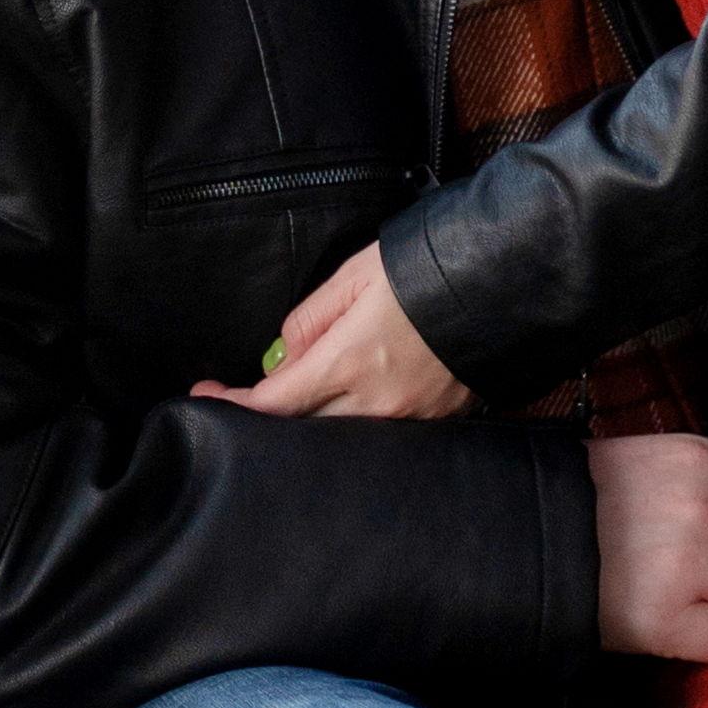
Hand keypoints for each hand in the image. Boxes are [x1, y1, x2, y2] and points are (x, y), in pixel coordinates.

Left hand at [189, 238, 469, 422]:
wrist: (501, 285)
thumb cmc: (425, 271)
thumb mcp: (354, 277)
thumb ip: (309, 318)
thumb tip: (283, 355)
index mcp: (349, 361)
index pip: (274, 402)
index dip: (234, 404)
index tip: (206, 396)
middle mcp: (376, 401)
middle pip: (301, 429)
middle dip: (271, 415)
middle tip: (249, 395)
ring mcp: (408, 418)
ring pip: (339, 436)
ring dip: (313, 420)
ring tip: (307, 389)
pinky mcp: (435, 422)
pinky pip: (380, 435)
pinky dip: (355, 421)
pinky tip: (351, 399)